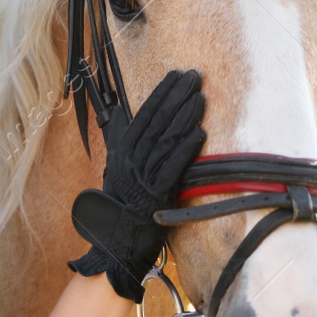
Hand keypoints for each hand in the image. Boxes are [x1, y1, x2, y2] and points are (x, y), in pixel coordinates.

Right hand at [67, 68, 205, 301]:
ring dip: (186, 117)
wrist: (116, 240)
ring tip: (201, 98)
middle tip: (195, 78)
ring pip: (166, 140)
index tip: (176, 76)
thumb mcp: (115, 168)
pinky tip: (199, 134)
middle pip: (157, 122)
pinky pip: (172, 167)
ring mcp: (142, 177)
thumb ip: (120, 140)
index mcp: (121, 152)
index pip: (143, 115)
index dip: (161, 93)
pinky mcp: (156, 194)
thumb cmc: (119, 204)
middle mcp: (130, 161)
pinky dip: (186, 150)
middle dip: (177, 96)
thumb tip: (119, 113)